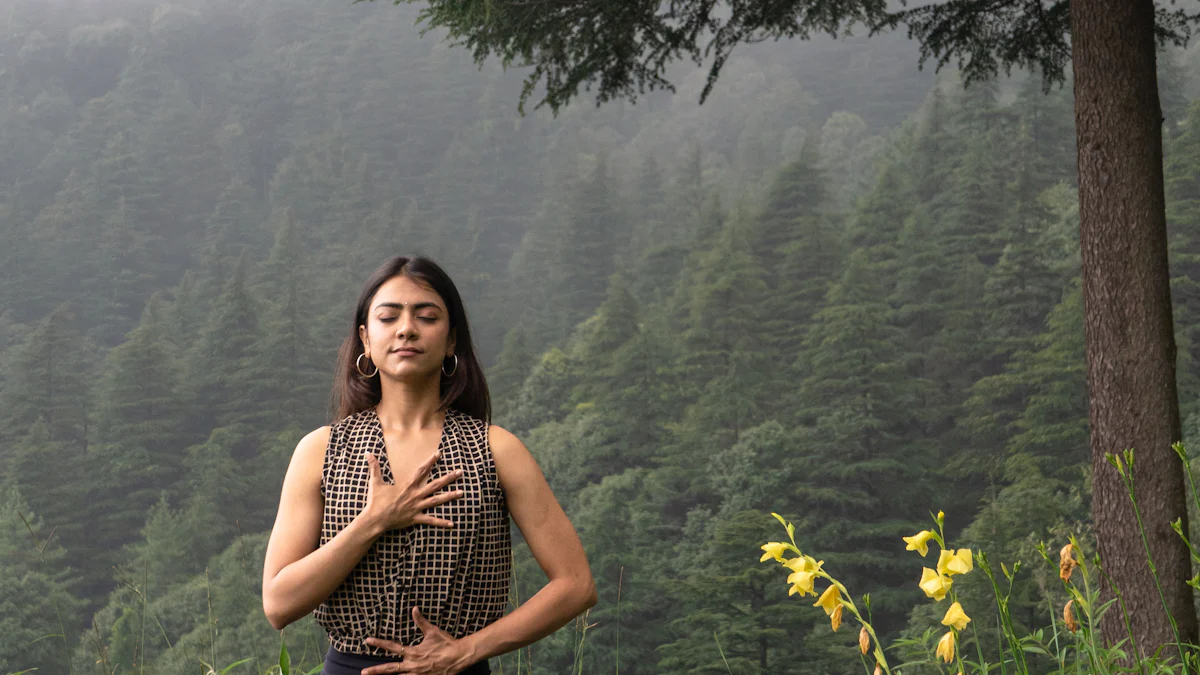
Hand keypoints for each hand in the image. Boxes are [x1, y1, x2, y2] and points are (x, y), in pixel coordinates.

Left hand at [361, 607, 475, 674]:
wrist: (459, 657)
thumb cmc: (446, 643)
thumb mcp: (433, 631)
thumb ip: (421, 621)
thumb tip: (414, 608)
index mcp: (412, 652)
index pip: (391, 647)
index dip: (378, 643)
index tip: (367, 641)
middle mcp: (412, 665)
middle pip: (390, 668)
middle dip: (376, 671)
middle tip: (364, 672)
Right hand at [363, 450, 463, 530]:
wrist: (375, 520)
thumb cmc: (375, 501)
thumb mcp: (375, 482)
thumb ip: (374, 467)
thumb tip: (368, 453)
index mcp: (407, 486)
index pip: (421, 470)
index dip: (430, 461)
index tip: (439, 453)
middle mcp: (415, 495)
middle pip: (435, 484)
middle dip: (449, 477)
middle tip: (460, 472)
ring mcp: (417, 507)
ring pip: (437, 500)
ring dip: (450, 496)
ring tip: (462, 492)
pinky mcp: (416, 518)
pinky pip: (431, 520)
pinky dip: (441, 522)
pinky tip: (452, 524)